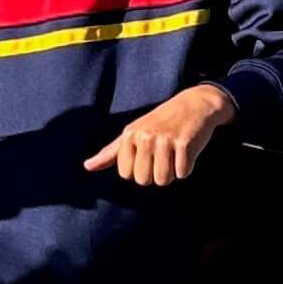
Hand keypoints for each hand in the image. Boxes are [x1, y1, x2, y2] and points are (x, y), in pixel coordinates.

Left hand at [84, 82, 237, 185]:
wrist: (195, 103)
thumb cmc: (161, 122)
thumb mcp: (133, 132)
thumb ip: (110, 152)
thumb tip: (87, 167)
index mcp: (129, 134)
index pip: (126, 175)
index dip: (139, 169)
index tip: (148, 153)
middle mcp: (144, 136)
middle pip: (144, 180)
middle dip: (156, 173)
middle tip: (163, 153)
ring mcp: (165, 140)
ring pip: (163, 180)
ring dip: (172, 172)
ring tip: (174, 153)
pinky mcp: (185, 144)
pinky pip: (183, 173)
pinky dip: (187, 166)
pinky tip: (186, 149)